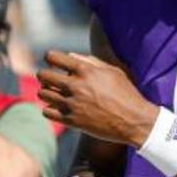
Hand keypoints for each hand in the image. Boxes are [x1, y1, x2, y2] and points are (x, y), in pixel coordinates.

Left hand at [37, 52, 157, 144]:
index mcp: (85, 70)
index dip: (49, 57)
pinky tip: (56, 108)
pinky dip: (49, 109)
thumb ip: (90, 61)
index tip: (50, 60)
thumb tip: (69, 56)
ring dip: (45, 92)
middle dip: (43, 75)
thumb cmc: (126, 93)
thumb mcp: (112, 71)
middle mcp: (76, 86)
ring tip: (52, 93)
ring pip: (43, 94)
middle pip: (43, 75)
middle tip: (46, 77)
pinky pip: (47, 112)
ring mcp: (72, 104)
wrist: (134, 121)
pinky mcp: (72, 121)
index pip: (53, 57)